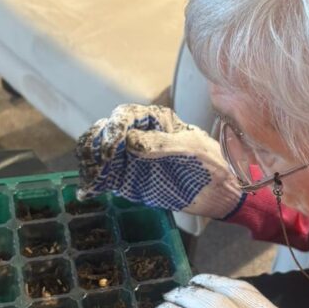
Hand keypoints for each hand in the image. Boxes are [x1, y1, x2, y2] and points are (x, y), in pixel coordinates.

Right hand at [75, 105, 242, 217]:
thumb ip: (162, 144)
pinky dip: (93, 182)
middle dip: (97, 144)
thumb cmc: (213, 163)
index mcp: (155, 121)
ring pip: (100, 154)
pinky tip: (87, 190)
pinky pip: (105, 178)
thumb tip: (130, 141)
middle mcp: (138, 136)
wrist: (221, 192)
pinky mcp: (129, 180)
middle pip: (106, 132)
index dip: (115, 126)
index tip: (114, 144)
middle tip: (100, 163)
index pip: (125, 116)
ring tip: (91, 178)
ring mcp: (131, 159)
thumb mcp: (192, 149)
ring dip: (90, 163)